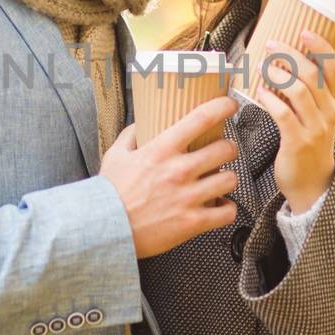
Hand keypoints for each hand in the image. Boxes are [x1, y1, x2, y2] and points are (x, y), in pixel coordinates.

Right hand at [100, 95, 239, 258]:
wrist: (104, 229)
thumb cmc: (109, 193)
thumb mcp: (116, 155)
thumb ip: (131, 135)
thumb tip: (143, 122)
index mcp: (161, 150)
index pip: (201, 119)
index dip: (222, 107)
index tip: (229, 105)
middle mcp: (178, 171)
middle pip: (225, 150)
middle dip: (229, 148)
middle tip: (224, 151)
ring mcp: (188, 197)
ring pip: (231, 180)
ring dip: (228, 179)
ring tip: (220, 181)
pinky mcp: (192, 222)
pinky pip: (227, 213)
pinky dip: (226, 209)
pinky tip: (219, 206)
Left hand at [255, 31, 334, 213]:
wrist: (313, 184)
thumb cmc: (309, 144)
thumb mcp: (318, 116)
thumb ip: (308, 92)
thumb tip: (283, 62)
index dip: (321, 46)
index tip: (304, 31)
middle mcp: (330, 112)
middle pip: (313, 74)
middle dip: (290, 55)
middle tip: (271, 45)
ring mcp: (316, 128)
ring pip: (299, 91)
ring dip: (277, 74)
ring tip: (262, 67)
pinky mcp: (298, 142)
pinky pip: (283, 113)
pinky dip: (269, 99)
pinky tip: (260, 93)